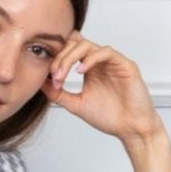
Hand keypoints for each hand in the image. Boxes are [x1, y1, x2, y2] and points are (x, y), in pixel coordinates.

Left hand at [41, 31, 163, 143]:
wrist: (131, 129)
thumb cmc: (108, 117)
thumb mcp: (76, 105)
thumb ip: (58, 94)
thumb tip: (40, 82)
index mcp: (88, 68)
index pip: (68, 50)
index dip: (55, 58)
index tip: (47, 76)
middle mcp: (99, 62)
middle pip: (74, 43)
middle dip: (60, 57)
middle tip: (54, 75)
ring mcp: (112, 61)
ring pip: (87, 44)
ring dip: (70, 57)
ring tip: (63, 75)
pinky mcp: (125, 64)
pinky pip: (105, 52)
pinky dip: (90, 59)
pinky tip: (80, 71)